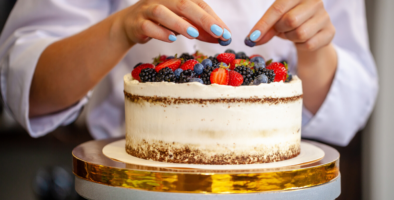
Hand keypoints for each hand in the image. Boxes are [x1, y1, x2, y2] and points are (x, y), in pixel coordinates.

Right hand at [116, 0, 231, 44]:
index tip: (225, 32)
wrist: (131, 24)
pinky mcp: (137, 23)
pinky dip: (160, 32)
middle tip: (218, 32)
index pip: (198, 3)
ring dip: (179, 23)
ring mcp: (148, 10)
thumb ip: (200, 29)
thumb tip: (223, 37)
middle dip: (203, 19)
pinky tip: (171, 39)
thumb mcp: (183, 24)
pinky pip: (148, 26)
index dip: (213, 17)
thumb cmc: (162, 22)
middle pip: (184, 4)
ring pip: (162, 12)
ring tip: (194, 34)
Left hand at [246, 0, 334, 50]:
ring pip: (300, 33)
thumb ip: (265, 28)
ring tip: (292, 33)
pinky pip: (309, 44)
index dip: (263, 24)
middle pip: (290, 20)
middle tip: (281, 30)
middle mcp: (315, 1)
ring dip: (291, 38)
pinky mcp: (330, 32)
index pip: (278, 8)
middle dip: (281, 29)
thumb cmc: (291, 21)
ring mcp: (325, 16)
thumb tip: (252, 40)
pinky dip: (301, 45)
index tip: (251, 38)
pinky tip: (303, 40)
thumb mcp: (276, 21)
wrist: (313, 31)